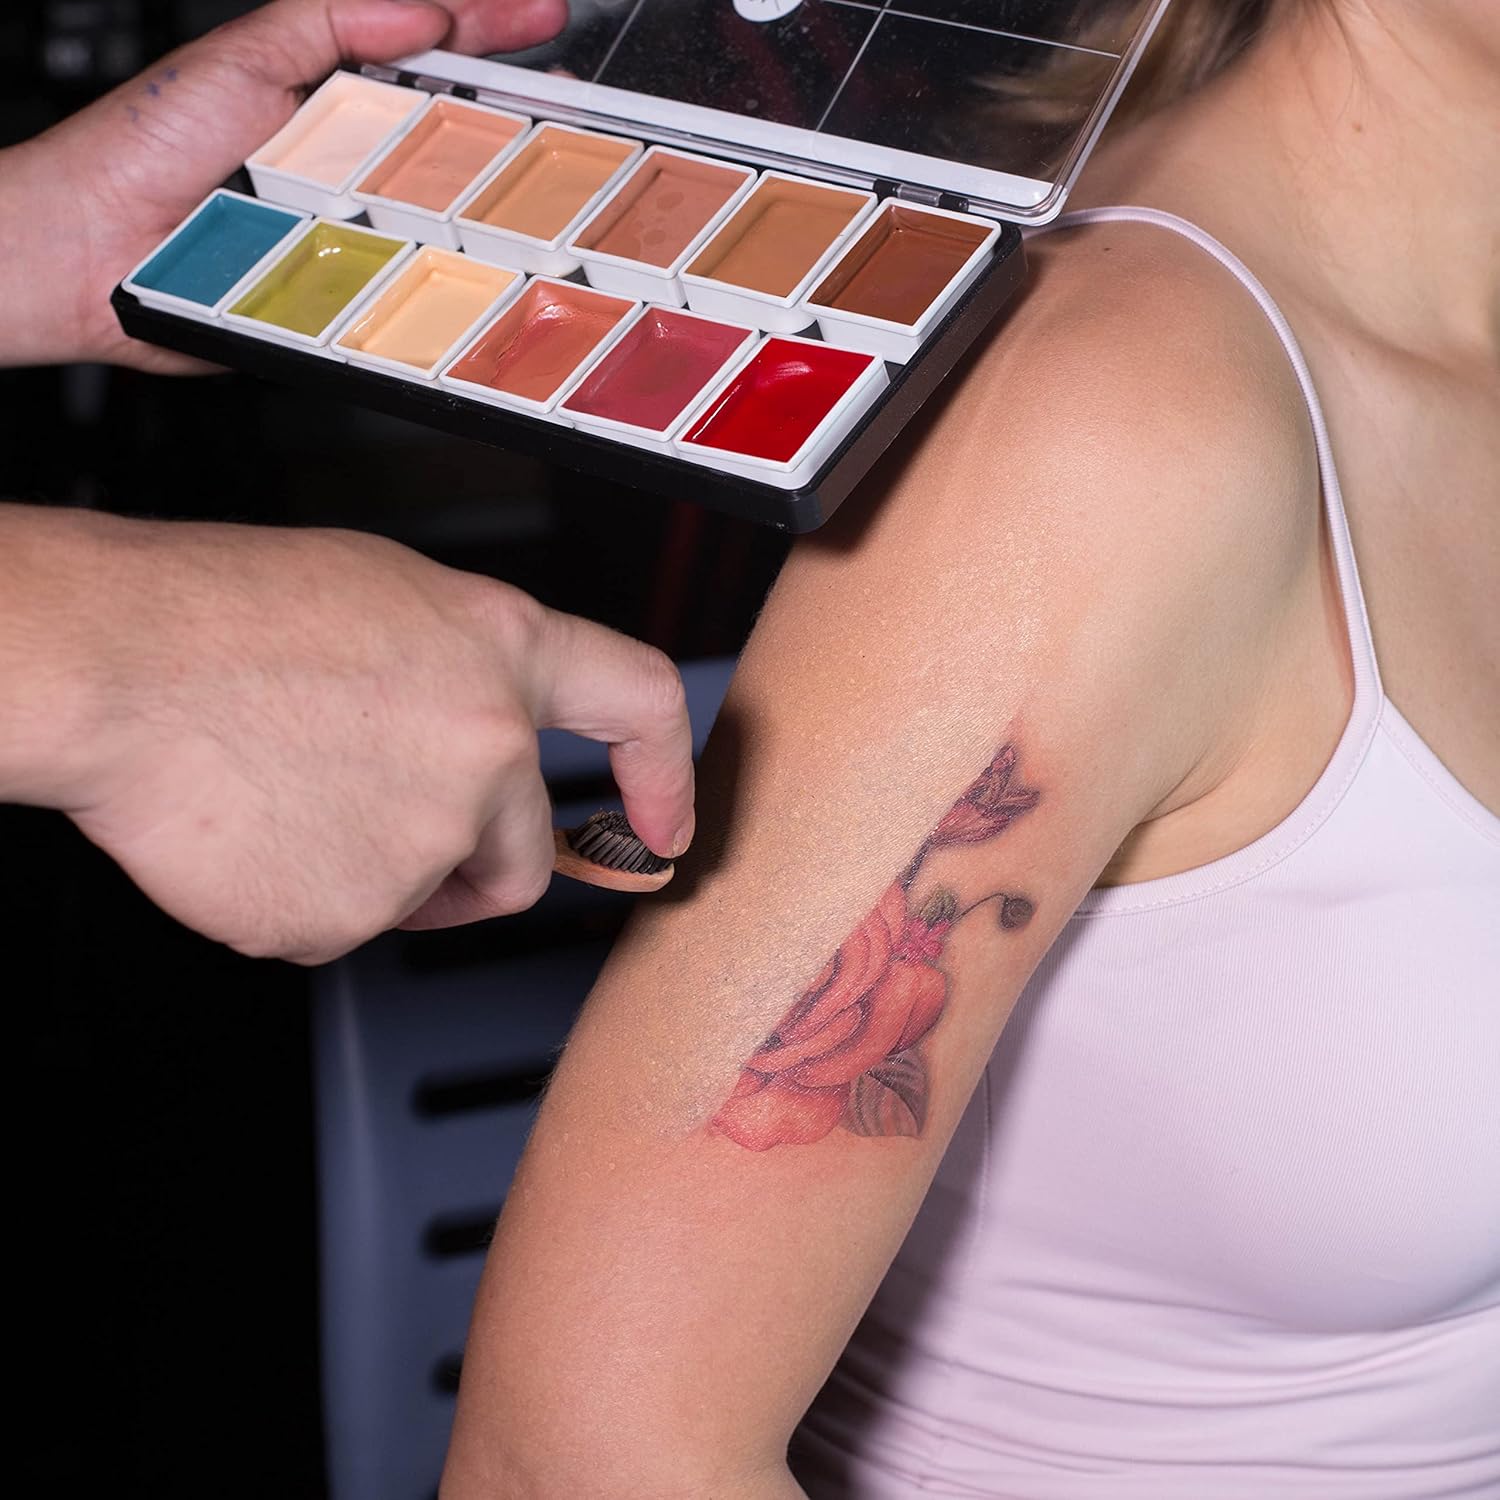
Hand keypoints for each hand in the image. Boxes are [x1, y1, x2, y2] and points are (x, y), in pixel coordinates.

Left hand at [0, 0, 565, 369]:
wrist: (89, 254)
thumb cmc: (143, 149)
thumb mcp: (243, 56)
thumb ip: (334, 23)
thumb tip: (425, 11)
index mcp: (324, 83)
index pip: (423, 42)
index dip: (486, 24)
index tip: (544, 15)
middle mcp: (347, 153)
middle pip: (449, 125)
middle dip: (517, 109)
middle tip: (577, 103)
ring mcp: (351, 220)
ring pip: (441, 206)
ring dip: (503, 195)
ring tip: (557, 176)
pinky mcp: (345, 284)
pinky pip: (410, 273)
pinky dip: (456, 267)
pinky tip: (494, 256)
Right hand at [40, 513, 692, 964]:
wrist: (118, 664)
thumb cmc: (226, 613)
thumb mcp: (388, 599)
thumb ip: (464, 675)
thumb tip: (488, 740)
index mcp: (504, 651)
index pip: (640, 703)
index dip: (664, 774)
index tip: (666, 828)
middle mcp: (490, 750)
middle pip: (523, 855)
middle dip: (476, 866)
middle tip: (393, 834)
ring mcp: (425, 841)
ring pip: (420, 893)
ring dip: (373, 871)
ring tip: (285, 794)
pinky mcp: (347, 915)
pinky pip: (338, 925)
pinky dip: (301, 897)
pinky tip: (253, 830)